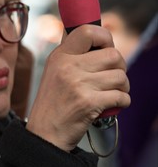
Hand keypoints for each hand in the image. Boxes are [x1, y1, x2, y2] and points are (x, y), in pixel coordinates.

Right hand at [26, 24, 130, 150]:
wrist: (44, 135)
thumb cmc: (53, 105)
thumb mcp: (54, 73)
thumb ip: (73, 54)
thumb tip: (98, 33)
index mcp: (59, 56)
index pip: (88, 31)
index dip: (106, 38)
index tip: (106, 48)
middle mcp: (67, 67)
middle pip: (113, 55)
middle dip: (119, 68)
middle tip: (110, 79)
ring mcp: (77, 84)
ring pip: (120, 77)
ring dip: (122, 87)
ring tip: (110, 94)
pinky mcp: (88, 102)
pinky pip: (121, 96)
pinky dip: (122, 102)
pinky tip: (111, 106)